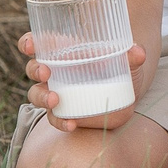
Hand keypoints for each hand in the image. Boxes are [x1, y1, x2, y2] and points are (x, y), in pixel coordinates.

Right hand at [18, 30, 148, 132]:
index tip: (31, 45)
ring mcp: (57, 93)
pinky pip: (54, 118)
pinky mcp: (65, 112)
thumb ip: (132, 55)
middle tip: (46, 73)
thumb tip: (138, 51)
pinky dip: (60, 121)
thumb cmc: (120, 67)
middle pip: (33, 69)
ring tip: (55, 100)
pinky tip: (71, 124)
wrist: (127, 93)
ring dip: (42, 97)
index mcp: (62, 51)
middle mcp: (55, 72)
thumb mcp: (127, 60)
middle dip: (35, 70)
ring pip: (37, 95)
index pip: (36, 44)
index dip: (28, 43)